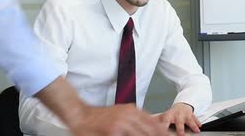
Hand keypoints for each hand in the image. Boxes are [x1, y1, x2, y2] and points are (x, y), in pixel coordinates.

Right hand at [36, 77, 166, 135]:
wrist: (80, 114)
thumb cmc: (99, 117)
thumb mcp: (121, 113)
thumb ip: (135, 120)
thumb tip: (154, 128)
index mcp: (132, 111)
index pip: (154, 124)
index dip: (164, 133)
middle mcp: (128, 115)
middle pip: (151, 131)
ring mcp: (120, 124)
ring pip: (142, 135)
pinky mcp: (112, 132)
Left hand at [156, 103, 201, 134]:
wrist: (182, 105)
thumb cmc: (172, 114)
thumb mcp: (164, 116)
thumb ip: (157, 120)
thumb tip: (148, 123)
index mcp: (169, 116)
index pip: (165, 122)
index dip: (164, 126)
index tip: (163, 130)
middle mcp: (178, 115)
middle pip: (179, 122)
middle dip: (180, 128)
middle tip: (181, 134)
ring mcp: (185, 115)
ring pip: (189, 120)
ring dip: (193, 126)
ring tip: (195, 131)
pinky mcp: (192, 115)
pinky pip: (196, 119)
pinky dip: (198, 123)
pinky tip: (199, 127)